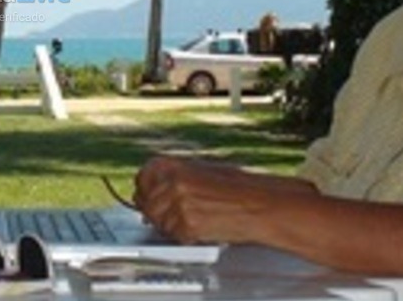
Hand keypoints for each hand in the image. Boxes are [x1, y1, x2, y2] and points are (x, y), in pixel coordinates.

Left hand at [133, 156, 309, 244]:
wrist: (260, 203)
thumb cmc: (237, 186)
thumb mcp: (201, 171)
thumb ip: (174, 180)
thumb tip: (153, 193)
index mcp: (173, 165)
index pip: (141, 178)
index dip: (144, 190)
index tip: (146, 197)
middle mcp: (172, 183)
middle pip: (146, 204)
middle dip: (156, 213)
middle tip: (173, 216)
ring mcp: (178, 205)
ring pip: (159, 224)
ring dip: (172, 227)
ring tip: (195, 220)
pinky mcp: (188, 226)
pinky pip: (176, 237)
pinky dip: (187, 237)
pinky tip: (203, 229)